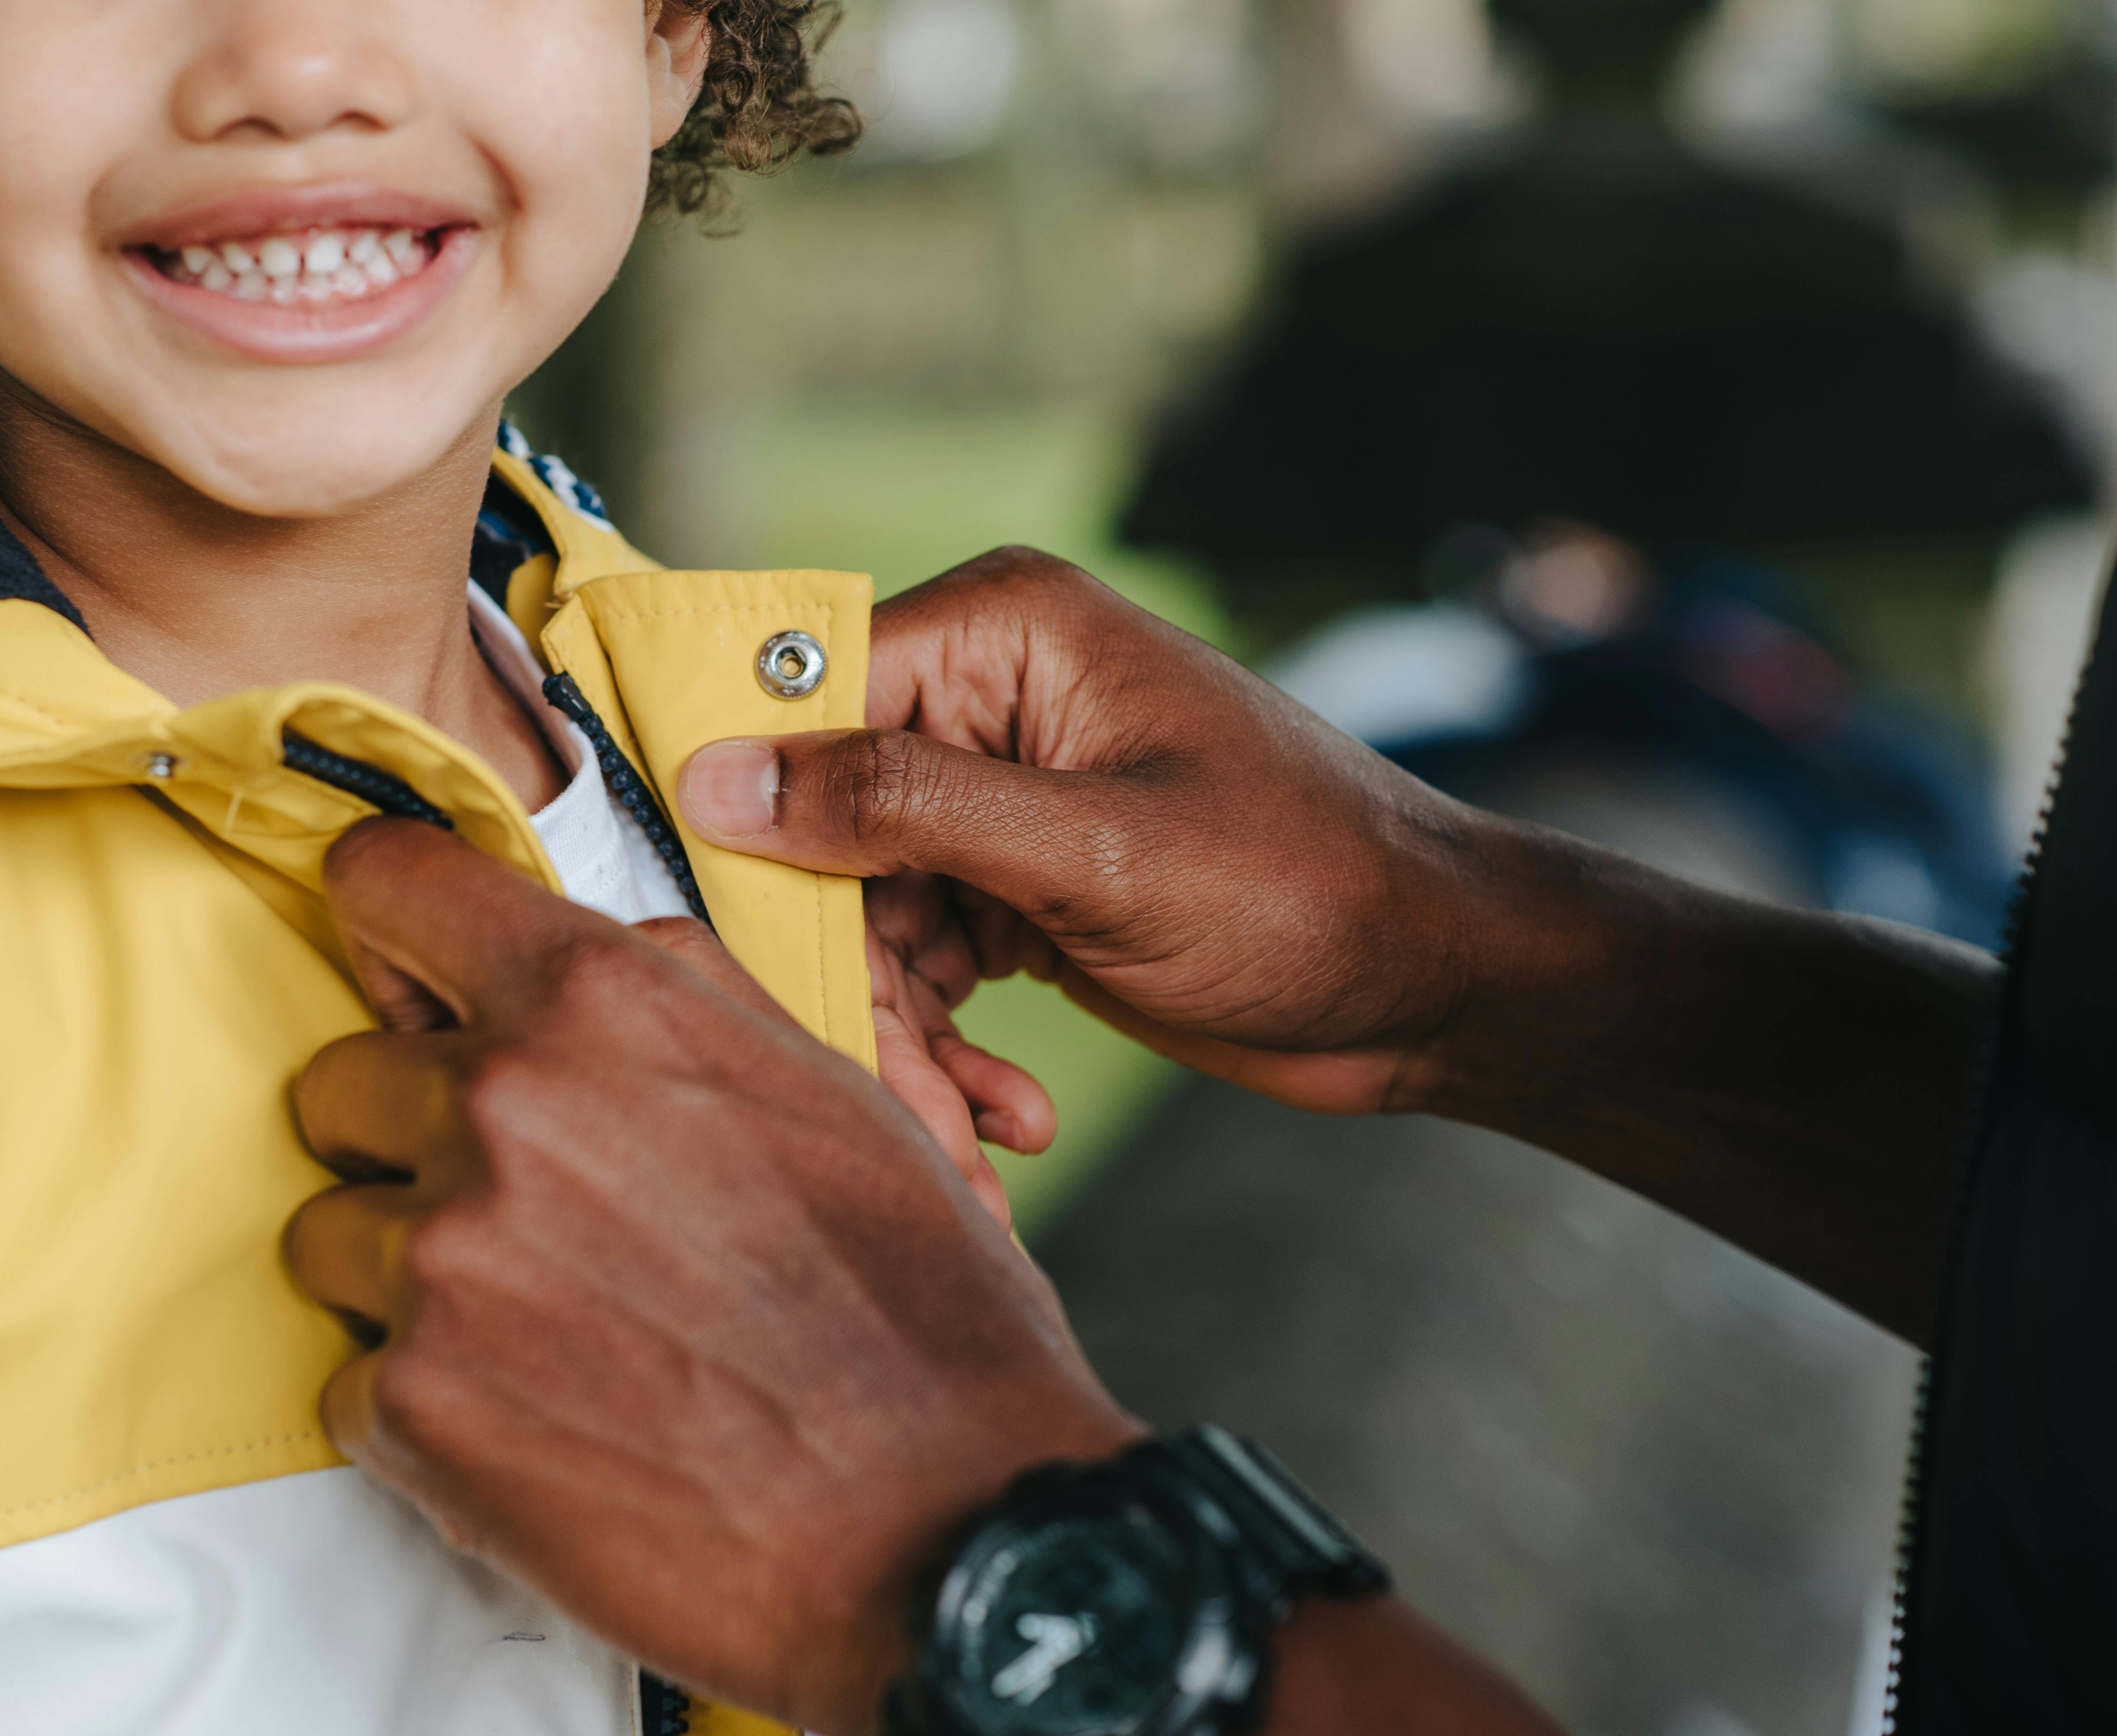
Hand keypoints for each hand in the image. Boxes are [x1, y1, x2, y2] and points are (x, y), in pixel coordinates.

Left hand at [286, 817, 1141, 1735]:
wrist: (939, 1522)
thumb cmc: (909, 1313)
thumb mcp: (827, 1089)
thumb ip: (679, 995)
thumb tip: (590, 951)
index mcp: (600, 1004)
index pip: (390, 886)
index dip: (387, 929)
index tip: (400, 976)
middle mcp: (501, 1109)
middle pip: (341, 1082)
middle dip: (407, 1141)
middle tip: (520, 1213)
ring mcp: (442, 1261)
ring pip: (334, 1235)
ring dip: (412, 1279)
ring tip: (547, 1333)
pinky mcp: (412, 1407)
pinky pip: (352, 1382)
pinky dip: (427, 1409)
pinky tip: (545, 1424)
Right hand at [677, 549, 1493, 1117]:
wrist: (1431, 983)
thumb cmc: (1300, 889)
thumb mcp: (1091, 853)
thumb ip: (900, 807)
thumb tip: (718, 777)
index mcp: (998, 634)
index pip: (800, 703)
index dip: (754, 828)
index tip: (732, 948)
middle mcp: (982, 699)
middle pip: (822, 837)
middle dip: (852, 988)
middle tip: (908, 1113)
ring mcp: (997, 800)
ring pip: (864, 923)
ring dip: (905, 1049)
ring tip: (973, 1152)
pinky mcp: (1015, 886)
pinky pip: (922, 967)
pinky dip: (949, 1056)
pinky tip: (1010, 1124)